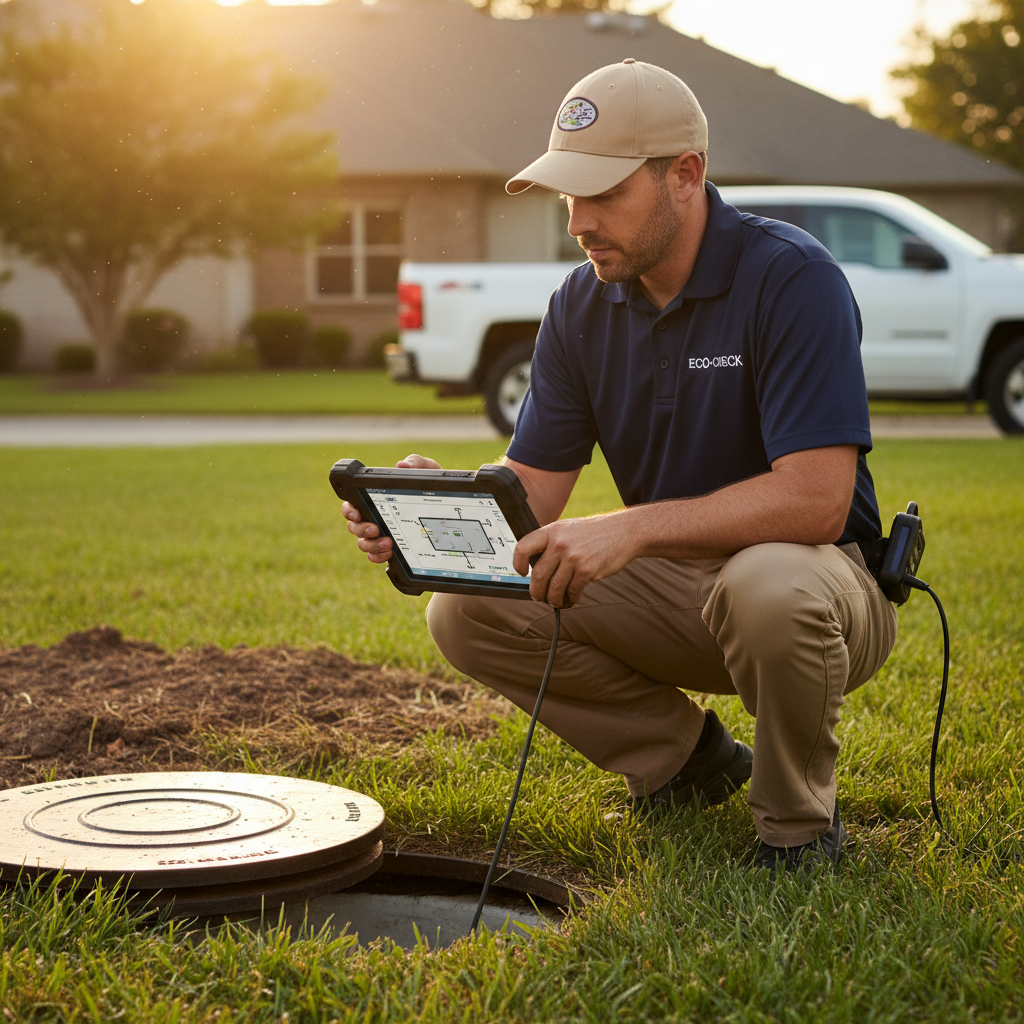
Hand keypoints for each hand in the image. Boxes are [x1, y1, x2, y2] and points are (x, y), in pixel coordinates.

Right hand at [343, 453, 441, 563]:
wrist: (449, 507)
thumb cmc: (432, 487)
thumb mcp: (429, 472)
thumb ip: (416, 463)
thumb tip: (402, 465)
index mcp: (376, 499)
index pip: (352, 505)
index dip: (349, 510)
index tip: (358, 513)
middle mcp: (373, 518)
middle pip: (354, 526)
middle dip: (361, 529)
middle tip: (375, 529)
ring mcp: (380, 535)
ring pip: (363, 543)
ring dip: (371, 545)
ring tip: (388, 543)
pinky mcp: (390, 548)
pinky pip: (375, 556)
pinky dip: (377, 556)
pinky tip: (389, 554)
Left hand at [512, 511, 638, 607]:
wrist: (624, 531)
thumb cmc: (594, 532)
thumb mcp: (568, 528)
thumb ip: (551, 541)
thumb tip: (534, 564)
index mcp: (552, 531)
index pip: (523, 547)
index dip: (517, 563)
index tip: (521, 572)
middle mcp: (560, 543)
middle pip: (537, 575)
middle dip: (536, 591)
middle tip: (538, 596)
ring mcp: (573, 557)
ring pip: (553, 588)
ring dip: (552, 599)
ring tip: (555, 601)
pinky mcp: (587, 570)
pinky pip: (572, 591)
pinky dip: (571, 598)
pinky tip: (572, 598)